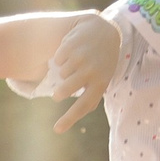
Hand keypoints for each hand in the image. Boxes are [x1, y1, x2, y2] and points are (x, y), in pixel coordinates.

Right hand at [43, 16, 122, 131]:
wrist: (102, 30)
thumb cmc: (102, 60)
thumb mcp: (103, 77)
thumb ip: (93, 95)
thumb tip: (84, 111)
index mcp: (101, 83)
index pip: (83, 105)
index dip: (69, 119)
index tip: (56, 130)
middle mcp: (92, 71)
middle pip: (65, 91)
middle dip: (59, 93)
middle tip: (57, 94)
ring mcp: (81, 57)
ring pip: (61, 74)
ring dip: (64, 71)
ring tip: (75, 63)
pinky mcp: (71, 45)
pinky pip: (58, 59)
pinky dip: (61, 58)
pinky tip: (72, 51)